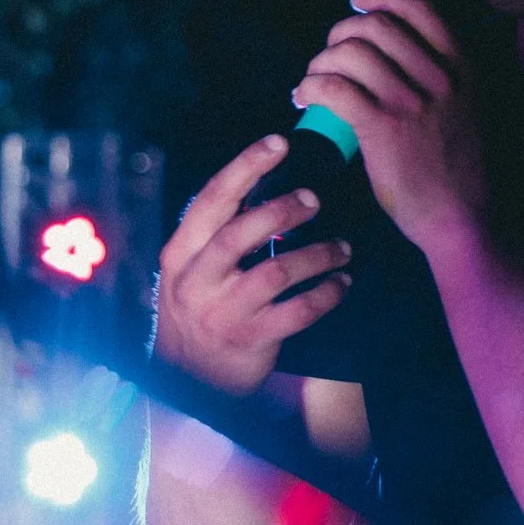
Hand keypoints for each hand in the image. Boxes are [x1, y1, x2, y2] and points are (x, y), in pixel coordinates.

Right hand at [153, 135, 354, 395]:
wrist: (187, 381)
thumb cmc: (197, 311)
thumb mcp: (190, 271)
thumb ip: (217, 235)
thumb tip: (263, 187)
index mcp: (181, 254)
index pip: (210, 201)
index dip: (244, 168)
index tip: (277, 143)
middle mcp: (197, 281)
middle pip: (239, 235)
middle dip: (280, 211)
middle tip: (314, 199)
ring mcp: (224, 312)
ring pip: (275, 273)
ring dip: (316, 254)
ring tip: (342, 247)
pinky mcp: (252, 340)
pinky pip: (297, 312)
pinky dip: (325, 294)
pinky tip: (342, 283)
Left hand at [293, 0, 484, 252]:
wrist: (462, 217)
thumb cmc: (458, 169)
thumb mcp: (466, 109)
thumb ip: (440, 77)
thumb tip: (387, 55)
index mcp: (462, 66)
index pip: (418, 8)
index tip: (357, 3)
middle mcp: (440, 76)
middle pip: (375, 26)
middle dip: (341, 34)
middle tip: (329, 57)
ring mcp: (412, 100)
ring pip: (350, 52)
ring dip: (321, 62)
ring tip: (314, 83)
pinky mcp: (384, 127)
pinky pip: (333, 87)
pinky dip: (310, 87)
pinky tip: (304, 98)